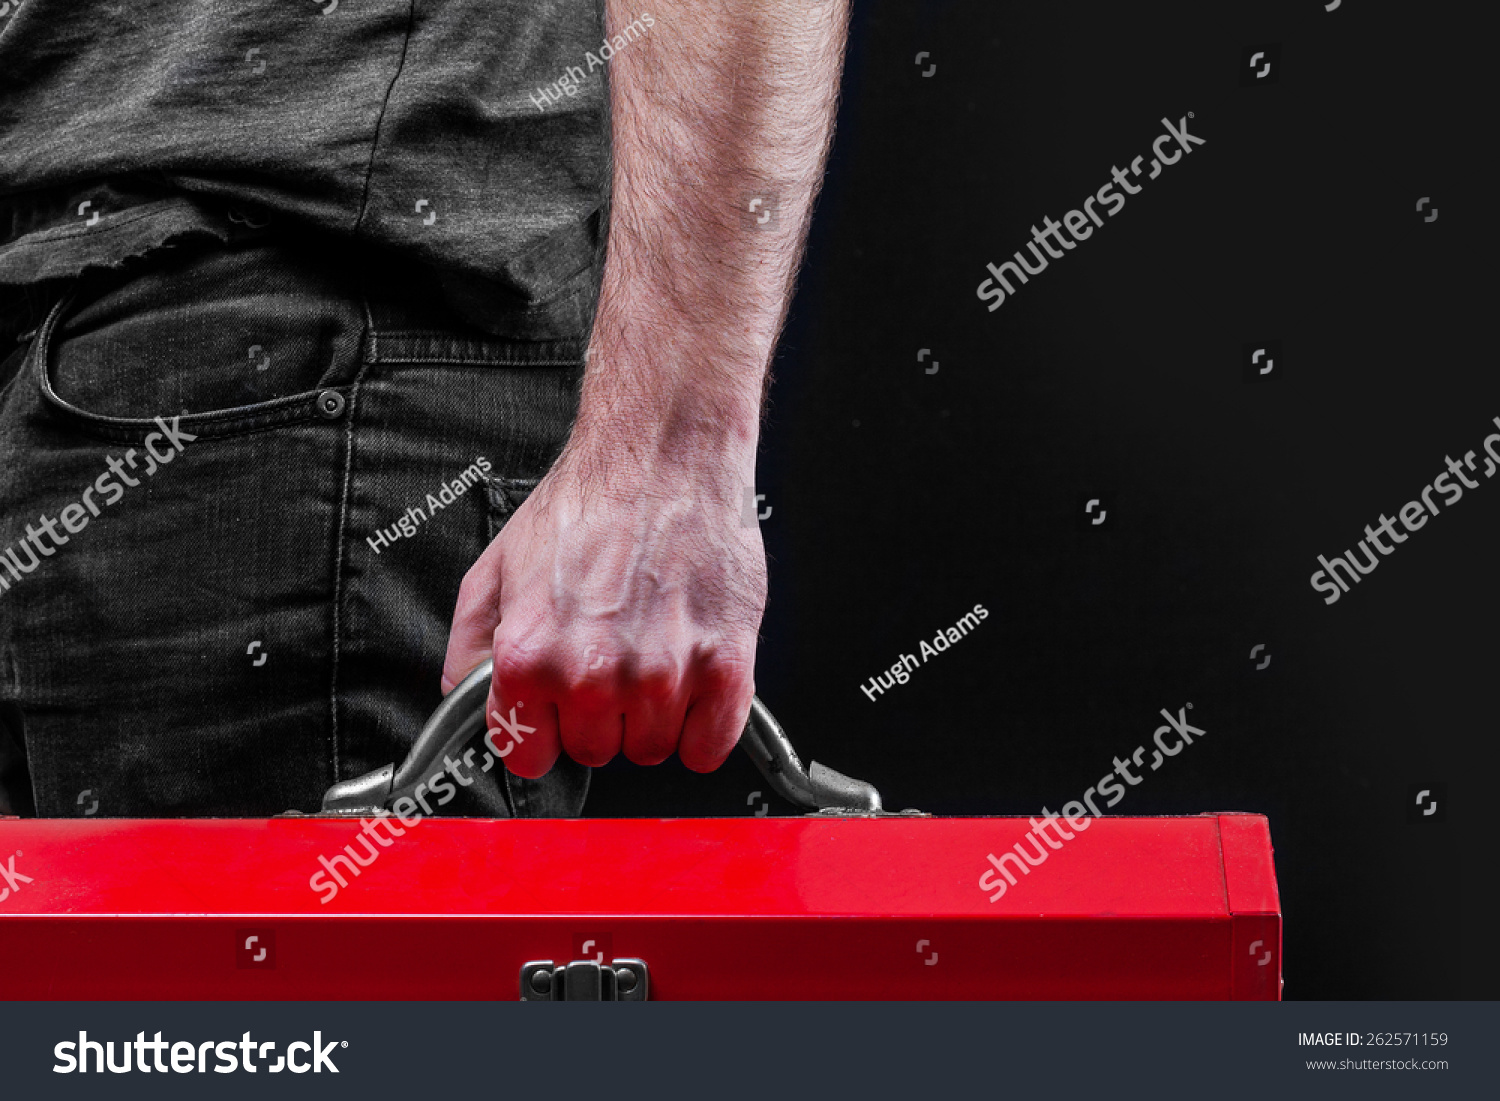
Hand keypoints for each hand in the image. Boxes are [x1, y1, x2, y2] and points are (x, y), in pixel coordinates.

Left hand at [441, 441, 766, 778]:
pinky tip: (694, 679)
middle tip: (613, 658)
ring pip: (654, 749)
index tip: (558, 710)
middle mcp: (591, 674)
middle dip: (602, 716)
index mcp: (528, 655)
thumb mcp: (498, 565)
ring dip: (655, 715)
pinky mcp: (724, 667)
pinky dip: (705, 725)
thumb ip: (469, 642)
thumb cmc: (592, 501)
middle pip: (596, 752)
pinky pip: (710, 748)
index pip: (527, 754)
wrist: (666, 454)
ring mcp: (661, 675)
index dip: (543, 730)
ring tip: (655, 651)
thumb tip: (463, 694)